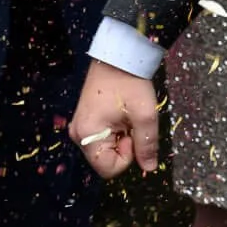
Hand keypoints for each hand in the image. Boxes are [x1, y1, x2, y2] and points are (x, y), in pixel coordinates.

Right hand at [70, 62, 161, 176]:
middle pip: (105, 160)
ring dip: (120, 140)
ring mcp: (79, 127)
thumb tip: (149, 168)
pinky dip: (115, 133)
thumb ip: (146, 144)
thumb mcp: (145, 114)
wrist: (118, 57)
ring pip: (105, 149)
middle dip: (124, 148)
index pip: (108, 168)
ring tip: (126, 118)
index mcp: (88, 134)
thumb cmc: (131, 84)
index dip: (127, 157)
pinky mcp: (85, 121)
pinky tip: (120, 116)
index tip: (132, 133)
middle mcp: (78, 134)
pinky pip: (101, 139)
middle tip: (131, 124)